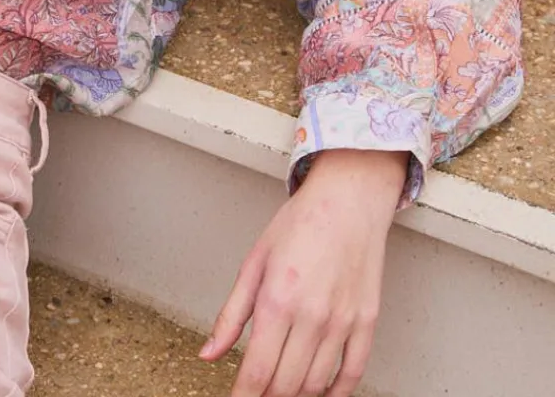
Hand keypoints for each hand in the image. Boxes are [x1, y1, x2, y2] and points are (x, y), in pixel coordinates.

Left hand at [199, 149, 407, 396]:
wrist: (348, 200)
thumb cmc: (301, 223)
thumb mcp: (255, 262)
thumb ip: (232, 313)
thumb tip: (209, 353)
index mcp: (277, 299)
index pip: (257, 370)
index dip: (244, 395)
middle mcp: (312, 316)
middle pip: (286, 384)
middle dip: (267, 395)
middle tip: (257, 390)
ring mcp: (343, 322)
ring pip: (317, 385)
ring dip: (297, 394)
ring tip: (282, 387)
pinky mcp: (367, 323)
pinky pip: (353, 375)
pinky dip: (335, 392)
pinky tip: (321, 391)